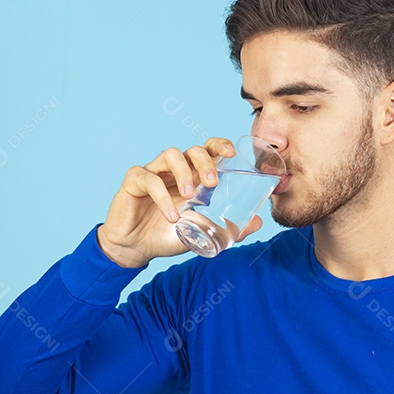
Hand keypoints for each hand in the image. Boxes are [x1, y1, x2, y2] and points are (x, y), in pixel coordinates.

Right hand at [97, 138, 264, 266]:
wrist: (135, 249)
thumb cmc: (168, 235)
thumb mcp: (201, 232)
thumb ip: (228, 228)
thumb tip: (258, 222)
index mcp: (192, 175)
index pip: (208, 150)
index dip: (220, 145)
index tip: (232, 153)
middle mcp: (174, 169)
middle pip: (193, 150)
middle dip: (205, 161)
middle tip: (212, 183)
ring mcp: (153, 171)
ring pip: (171, 155)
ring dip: (184, 173)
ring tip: (190, 196)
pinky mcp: (134, 180)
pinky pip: (149, 179)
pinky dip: (162, 197)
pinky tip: (172, 216)